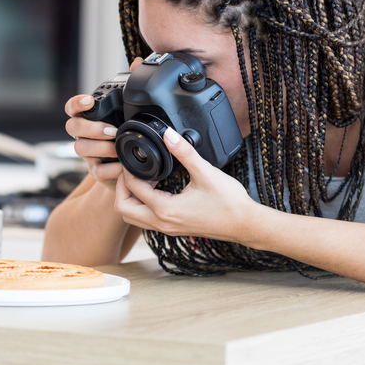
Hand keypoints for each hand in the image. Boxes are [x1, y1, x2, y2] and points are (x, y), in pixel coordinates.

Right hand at [65, 58, 142, 189]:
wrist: (134, 163)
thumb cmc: (128, 131)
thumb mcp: (132, 109)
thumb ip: (133, 85)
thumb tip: (137, 63)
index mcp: (90, 117)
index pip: (73, 107)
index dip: (77, 103)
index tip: (89, 101)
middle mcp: (84, 134)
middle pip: (72, 127)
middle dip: (91, 128)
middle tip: (111, 130)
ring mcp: (88, 153)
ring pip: (80, 149)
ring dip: (100, 148)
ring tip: (119, 148)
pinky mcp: (97, 170)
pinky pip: (96, 171)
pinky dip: (111, 169)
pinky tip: (123, 166)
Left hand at [114, 127, 256, 242]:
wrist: (244, 223)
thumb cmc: (229, 202)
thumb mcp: (205, 172)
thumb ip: (184, 152)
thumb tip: (169, 134)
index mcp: (166, 209)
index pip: (132, 189)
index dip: (127, 172)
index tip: (132, 159)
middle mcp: (162, 223)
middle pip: (123, 209)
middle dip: (121, 188)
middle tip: (130, 171)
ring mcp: (166, 229)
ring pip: (133, 218)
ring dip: (131, 199)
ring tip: (144, 178)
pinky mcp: (172, 229)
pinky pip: (146, 220)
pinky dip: (142, 205)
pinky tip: (157, 189)